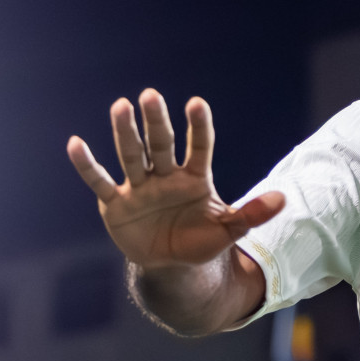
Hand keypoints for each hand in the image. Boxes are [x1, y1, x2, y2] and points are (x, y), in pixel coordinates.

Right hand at [66, 89, 284, 269]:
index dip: (198, 127)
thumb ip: (252, 214)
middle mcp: (166, 176)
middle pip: (161, 145)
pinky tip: (75, 144)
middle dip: (156, 122)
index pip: (199, 147)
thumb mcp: (229, 230)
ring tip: (120, 106)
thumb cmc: (202, 241)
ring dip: (125, 133)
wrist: (172, 265)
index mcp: (195, 178)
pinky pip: (100, 181)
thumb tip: (283, 199)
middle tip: (150, 95)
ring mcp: (140, 187)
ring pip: (132, 155)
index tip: (197, 104)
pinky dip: (87, 165)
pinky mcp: (116, 204)